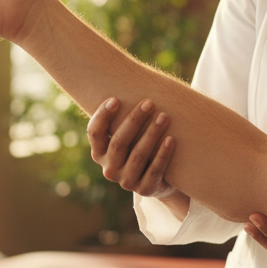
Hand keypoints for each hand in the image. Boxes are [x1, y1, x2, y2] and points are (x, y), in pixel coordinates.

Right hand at [87, 98, 189, 214]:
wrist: (158, 180)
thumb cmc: (139, 147)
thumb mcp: (127, 136)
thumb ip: (122, 118)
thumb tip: (125, 78)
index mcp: (99, 153)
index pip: (95, 133)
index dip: (103, 116)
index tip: (115, 99)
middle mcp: (109, 169)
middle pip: (119, 142)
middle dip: (134, 120)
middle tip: (150, 103)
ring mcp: (126, 181)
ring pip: (138, 155)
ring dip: (152, 134)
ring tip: (165, 116)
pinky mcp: (145, 189)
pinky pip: (155, 170)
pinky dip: (163, 154)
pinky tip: (171, 139)